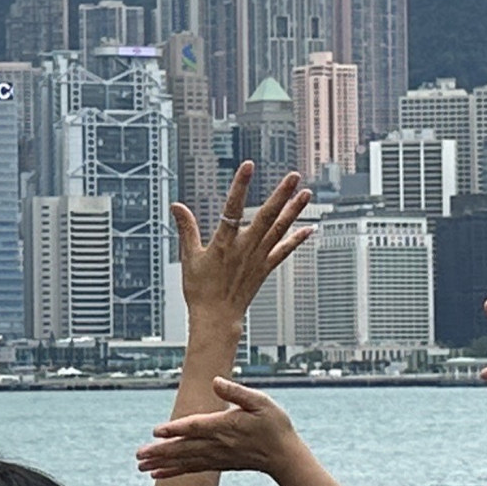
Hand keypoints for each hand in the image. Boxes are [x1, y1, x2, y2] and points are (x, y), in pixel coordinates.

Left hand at [136, 376, 307, 480]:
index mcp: (225, 425)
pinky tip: (157, 474)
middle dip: (160, 452)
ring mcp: (216, 456)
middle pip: (184, 447)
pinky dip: (173, 471)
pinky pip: (191, 469)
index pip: (196, 426)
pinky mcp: (217, 464)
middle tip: (138, 455)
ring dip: (162, 463)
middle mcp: (217, 444)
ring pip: (184, 460)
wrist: (284, 456)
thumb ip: (237, 392)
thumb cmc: (274, 425)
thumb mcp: (261, 401)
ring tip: (141, 466)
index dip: (175, 428)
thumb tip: (216, 381)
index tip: (156, 431)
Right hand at [176, 165, 313, 336]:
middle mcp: (245, 248)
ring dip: (294, 211)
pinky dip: (297, 239)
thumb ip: (186, 229)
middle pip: (266, 216)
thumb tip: (177, 206)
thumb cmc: (201, 290)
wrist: (216, 318)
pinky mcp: (265, 268)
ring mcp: (258, 258)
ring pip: (279, 230)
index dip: (240, 186)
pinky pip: (284, 251)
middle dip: (281, 194)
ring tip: (306, 193)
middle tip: (293, 176)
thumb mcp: (189, 257)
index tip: (248, 166)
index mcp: (224, 243)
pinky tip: (309, 228)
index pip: (232, 208)